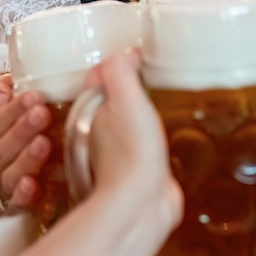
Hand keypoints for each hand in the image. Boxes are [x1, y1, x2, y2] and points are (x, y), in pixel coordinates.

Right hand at [0, 73, 52, 207]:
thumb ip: (3, 89)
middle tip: (41, 113)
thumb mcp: (21, 96)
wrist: (70, 150)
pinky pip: (17, 203)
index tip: (32, 96)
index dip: (8, 111)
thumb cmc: (40, 117)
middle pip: (1, 148)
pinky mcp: (24, 203)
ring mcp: (8, 183)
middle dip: (21, 129)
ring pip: (9, 173)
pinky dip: (23, 194)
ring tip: (44, 142)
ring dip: (26, 157)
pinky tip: (32, 183)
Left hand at [82, 52, 177, 218]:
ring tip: (159, 101)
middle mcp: (97, 133)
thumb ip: (120, 71)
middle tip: (147, 75)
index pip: (96, 79)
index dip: (112, 66)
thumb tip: (127, 53)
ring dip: (137, 114)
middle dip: (123, 90)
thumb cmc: (131, 150)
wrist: (142, 201)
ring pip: (124, 125)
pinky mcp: (138, 171)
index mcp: (89, 112)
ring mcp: (117, 154)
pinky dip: (151, 137)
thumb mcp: (125, 97)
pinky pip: (142, 146)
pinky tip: (166, 134)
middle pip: (107, 103)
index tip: (134, 57)